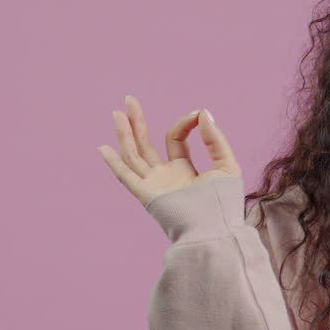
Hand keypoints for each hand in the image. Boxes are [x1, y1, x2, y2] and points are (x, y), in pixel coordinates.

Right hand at [97, 94, 242, 207]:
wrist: (216, 230)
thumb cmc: (225, 204)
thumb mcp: (227, 165)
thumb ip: (215, 140)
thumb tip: (202, 113)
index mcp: (185, 170)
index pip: (176, 138)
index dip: (185, 123)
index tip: (198, 114)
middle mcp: (166, 177)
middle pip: (146, 145)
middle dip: (138, 122)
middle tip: (129, 100)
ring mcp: (155, 185)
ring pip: (134, 155)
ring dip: (125, 134)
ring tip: (118, 112)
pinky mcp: (148, 195)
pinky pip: (127, 177)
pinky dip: (114, 163)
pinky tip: (103, 148)